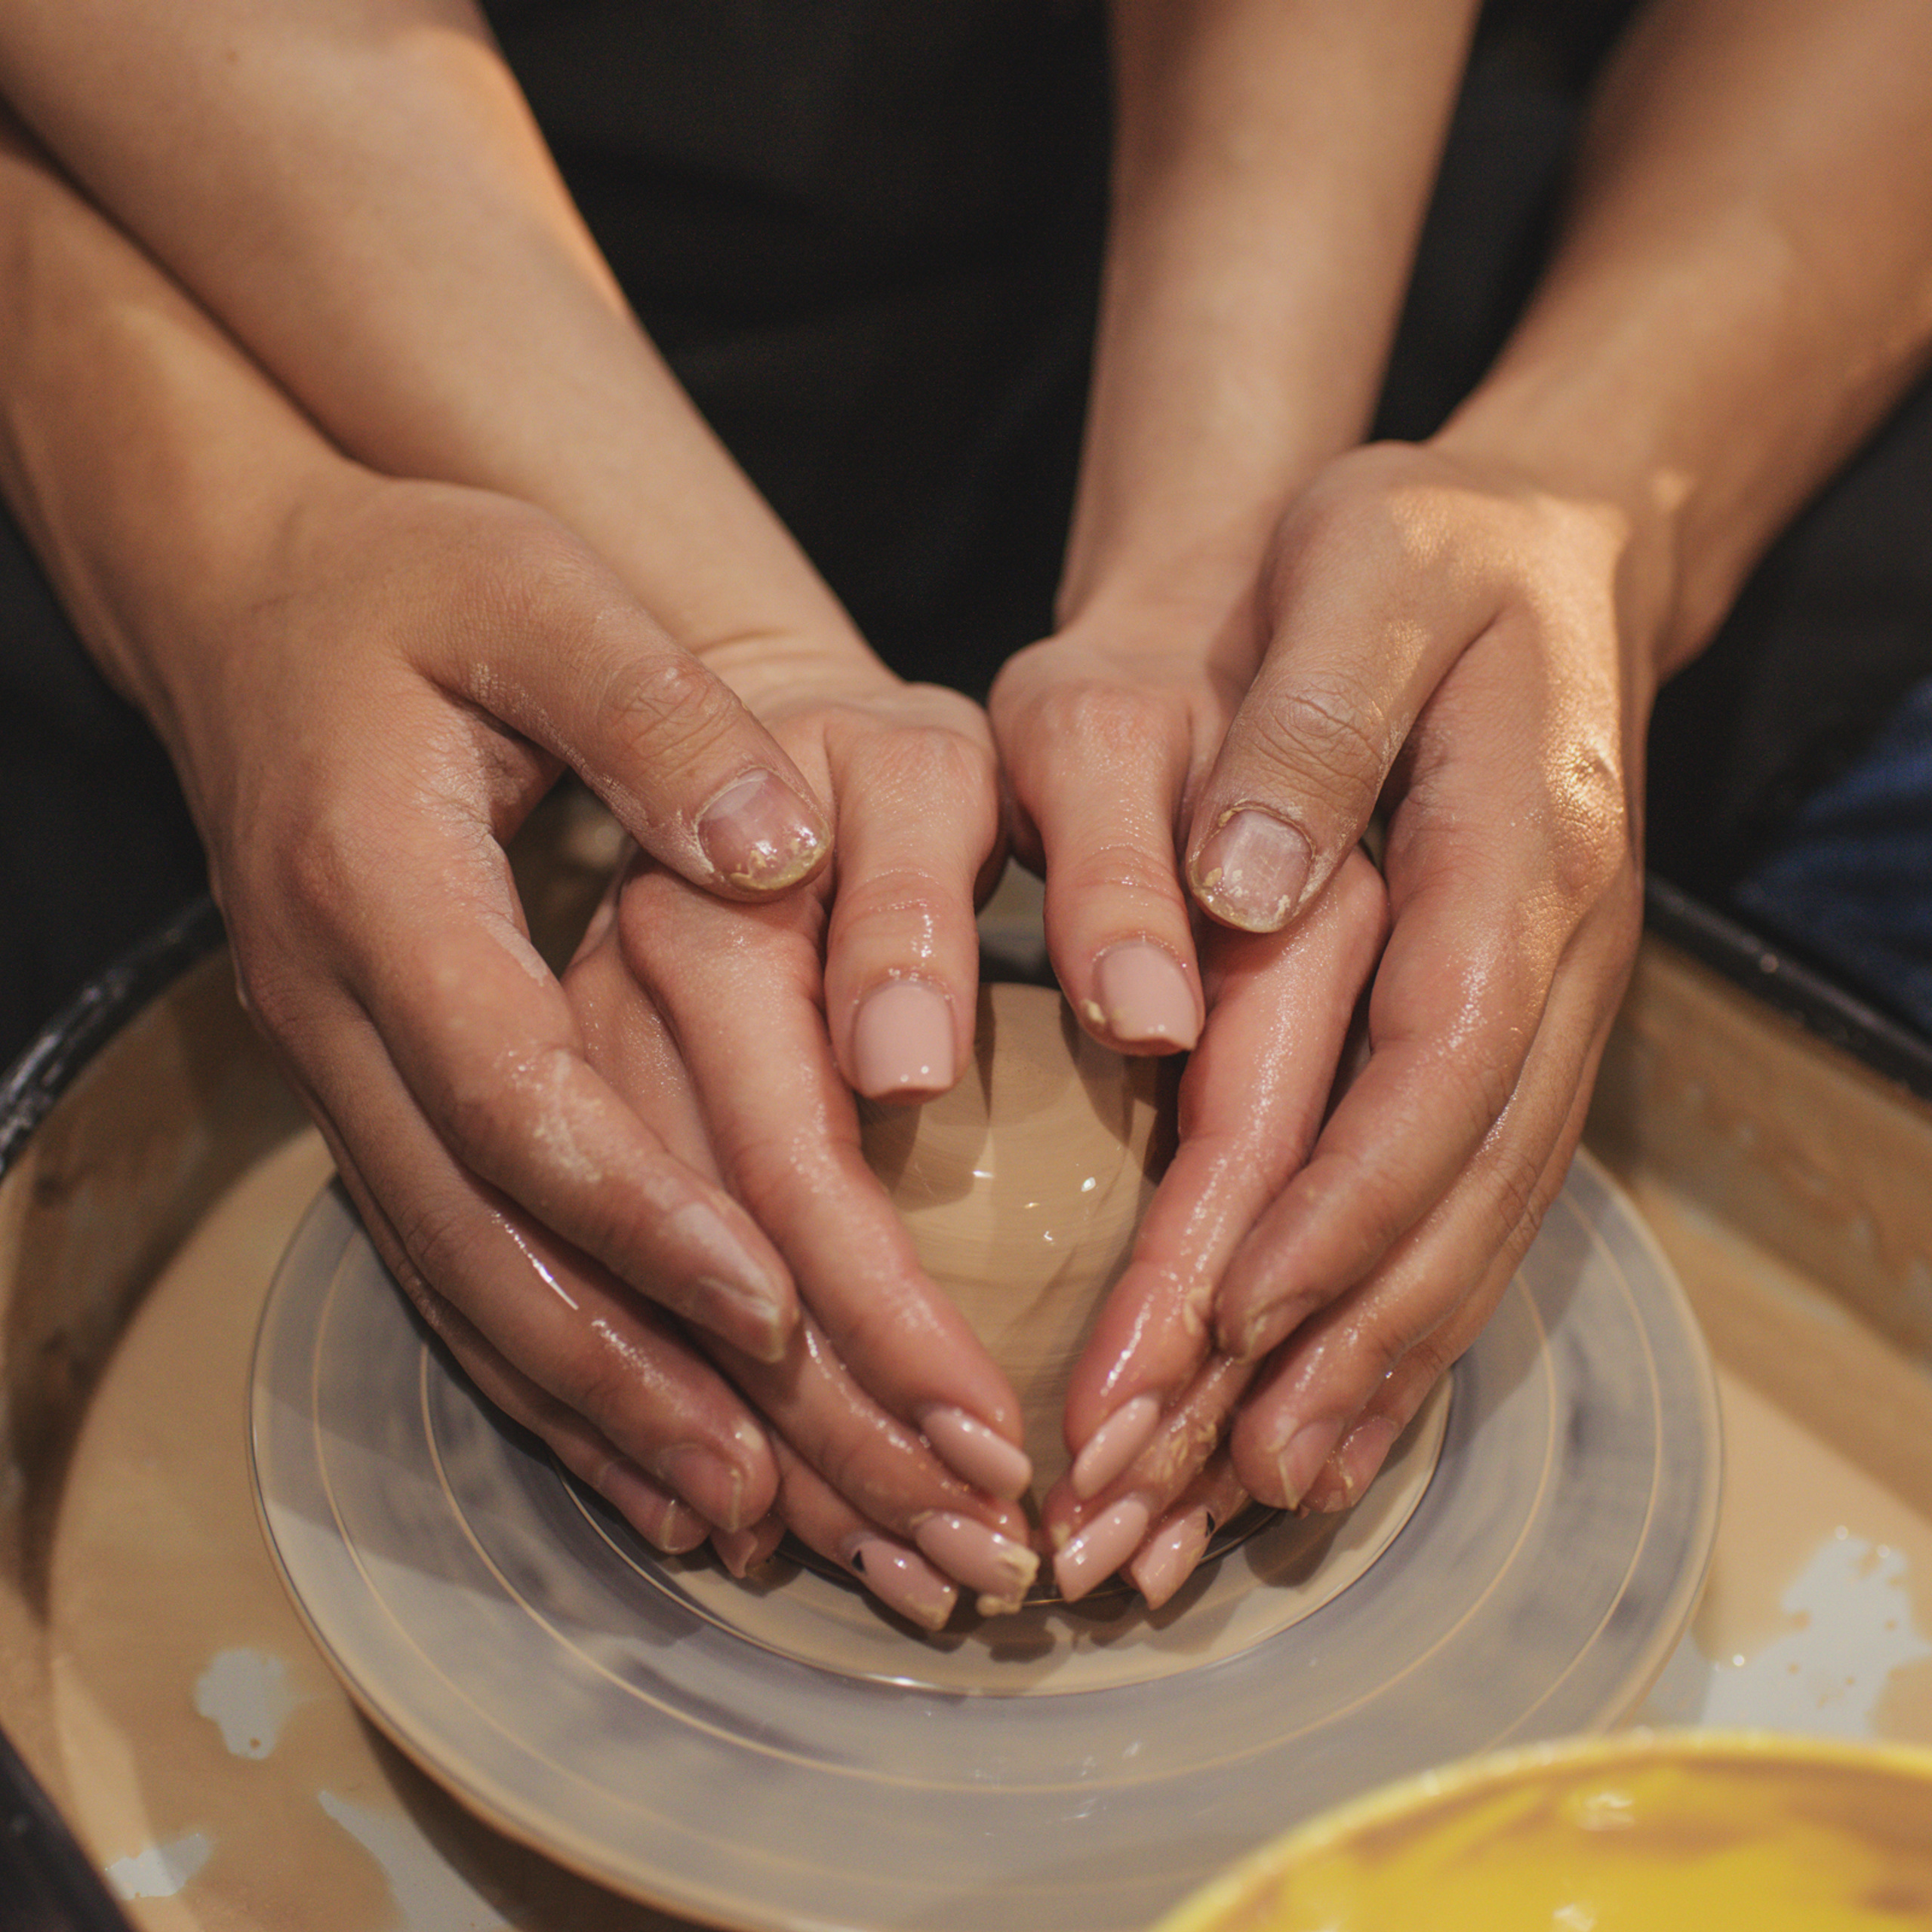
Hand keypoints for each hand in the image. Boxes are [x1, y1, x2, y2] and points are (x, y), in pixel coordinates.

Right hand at [176, 470, 854, 1547]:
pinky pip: (450, 1262)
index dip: (646, 1215)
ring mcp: (341, 1068)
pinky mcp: (372, 1090)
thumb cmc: (410, 584)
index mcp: (380, 893)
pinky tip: (641, 1444)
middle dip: (644, 1376)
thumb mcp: (533, 593)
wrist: (261, 603)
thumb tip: (775, 847)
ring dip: (597, 1412)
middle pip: (486, 1243)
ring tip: (741, 1516)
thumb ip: (650, 709)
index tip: (787, 1312)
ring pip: (459, 1283)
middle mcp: (340, 1013)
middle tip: (801, 1490)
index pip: (517, 1095)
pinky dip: (543, 1367)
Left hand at [1023, 439, 1654, 1599]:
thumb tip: (1252, 888)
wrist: (1532, 544)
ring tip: (1228, 1510)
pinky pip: (1465, 1215)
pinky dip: (1388, 1333)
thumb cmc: (1428, 547)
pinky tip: (1313, 1423)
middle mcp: (1555, 965)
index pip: (1430, 1069)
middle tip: (1170, 1489)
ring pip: (1462, 1238)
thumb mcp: (1368, 564)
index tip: (1216, 1328)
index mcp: (1522, 854)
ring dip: (1349, 1385)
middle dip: (1310, 1355)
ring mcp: (1545, 1018)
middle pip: (1444, 1198)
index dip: (1330, 1208)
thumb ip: (1318, 718)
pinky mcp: (1507, 1045)